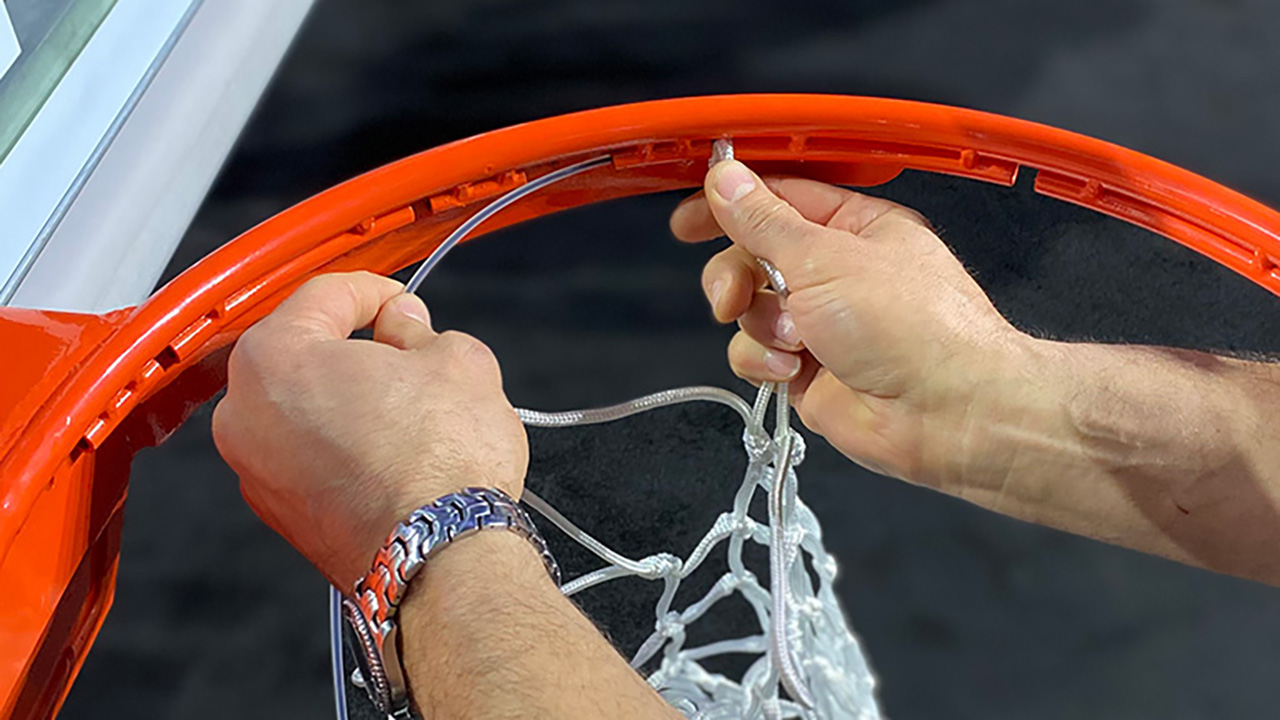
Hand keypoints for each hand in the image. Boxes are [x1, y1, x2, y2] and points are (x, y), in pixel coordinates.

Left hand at [212, 272, 527, 586]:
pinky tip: (391, 455)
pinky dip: (341, 446)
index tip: (403, 305)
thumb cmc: (440, 463)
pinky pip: (307, 456)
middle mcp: (246, 413)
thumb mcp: (456, 360)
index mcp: (276, 357)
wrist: (439, 557)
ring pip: (304, 408)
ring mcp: (256, 470)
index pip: (326, 295)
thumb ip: (419, 330)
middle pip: (304, 353)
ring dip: (348, 399)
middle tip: (410, 358)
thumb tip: (404, 328)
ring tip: (408, 412)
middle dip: (356, 349)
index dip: (376, 292)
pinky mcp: (281, 514)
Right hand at [671, 160, 1027, 488]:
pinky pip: (756, 353)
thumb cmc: (915, 328)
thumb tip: (726, 179)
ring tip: (793, 337)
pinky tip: (792, 367)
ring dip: (759, 323)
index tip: (689, 219)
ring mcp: (822, 322)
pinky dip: (764, 360)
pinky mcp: (808, 368)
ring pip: (750, 309)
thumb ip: (764, 220)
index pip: (777, 200)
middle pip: (753, 257)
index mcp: (854, 227)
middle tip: (734, 293)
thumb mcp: (825, 256)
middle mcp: (838, 271)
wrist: (945, 413)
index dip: (729, 206)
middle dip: (736, 275)